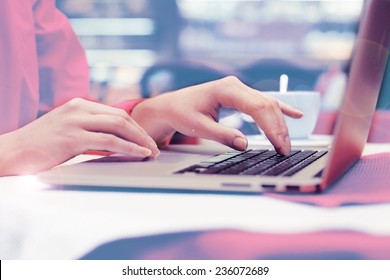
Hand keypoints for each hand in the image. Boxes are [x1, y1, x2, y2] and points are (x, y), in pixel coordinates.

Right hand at [0, 98, 158, 175]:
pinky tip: (139, 154)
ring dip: (140, 140)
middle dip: (142, 133)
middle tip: (155, 146)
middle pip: (121, 117)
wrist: (12, 152)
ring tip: (152, 152)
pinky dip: (129, 147)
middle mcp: (79, 108)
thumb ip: (89, 129)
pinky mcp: (72, 138)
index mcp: (79, 104)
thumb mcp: (68, 129)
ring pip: (119, 127)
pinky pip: (109, 141)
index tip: (147, 139)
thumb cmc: (41, 145)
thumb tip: (114, 140)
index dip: (136, 126)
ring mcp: (75, 122)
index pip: (116, 113)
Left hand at [132, 76, 302, 154]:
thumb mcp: (199, 126)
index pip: (257, 108)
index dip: (272, 128)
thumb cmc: (183, 113)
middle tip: (285, 150)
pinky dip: (280, 109)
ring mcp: (239, 89)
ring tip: (286, 143)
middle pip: (267, 105)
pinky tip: (296, 114)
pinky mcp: (240, 95)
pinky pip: (264, 102)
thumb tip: (245, 144)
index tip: (279, 146)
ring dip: (279, 123)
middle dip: (278, 128)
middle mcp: (236, 85)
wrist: (173, 105)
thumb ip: (222, 135)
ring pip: (268, 104)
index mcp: (226, 89)